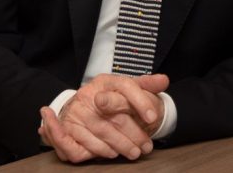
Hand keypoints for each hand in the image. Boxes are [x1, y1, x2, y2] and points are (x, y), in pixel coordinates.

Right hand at [38, 73, 168, 162]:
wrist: (86, 105)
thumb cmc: (114, 98)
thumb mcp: (130, 88)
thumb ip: (147, 85)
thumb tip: (164, 80)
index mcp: (106, 81)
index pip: (125, 86)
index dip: (140, 101)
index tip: (152, 116)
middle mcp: (89, 94)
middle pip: (114, 115)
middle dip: (134, 133)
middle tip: (146, 145)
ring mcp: (77, 111)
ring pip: (102, 132)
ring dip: (121, 145)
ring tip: (134, 152)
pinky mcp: (68, 128)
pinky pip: (82, 143)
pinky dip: (99, 150)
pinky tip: (112, 153)